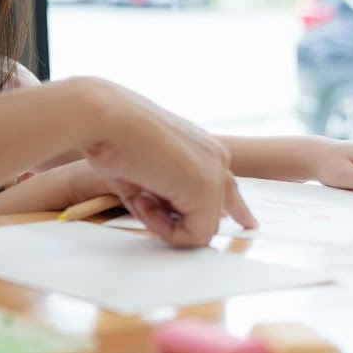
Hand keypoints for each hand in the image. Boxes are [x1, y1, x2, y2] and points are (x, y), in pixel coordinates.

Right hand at [73, 78, 257, 246]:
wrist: (104, 118)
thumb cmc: (110, 135)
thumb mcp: (141, 167)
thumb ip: (160, 192)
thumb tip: (166, 217)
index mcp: (200, 146)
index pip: (228, 184)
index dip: (237, 207)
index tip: (248, 222)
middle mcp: (215, 156)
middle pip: (222, 208)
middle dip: (181, 220)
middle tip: (146, 206)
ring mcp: (214, 172)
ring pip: (203, 227)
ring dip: (166, 224)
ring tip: (137, 196)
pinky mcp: (205, 189)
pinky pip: (195, 235)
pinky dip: (165, 230)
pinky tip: (143, 201)